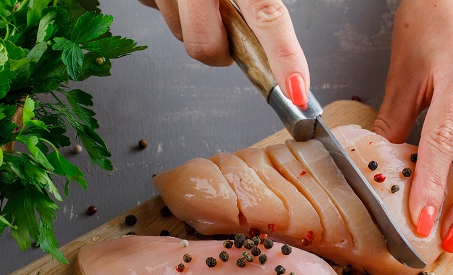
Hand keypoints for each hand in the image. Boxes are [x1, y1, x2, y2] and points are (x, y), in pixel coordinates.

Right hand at [139, 0, 309, 105]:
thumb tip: (274, 26)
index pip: (268, 16)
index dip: (284, 57)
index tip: (296, 89)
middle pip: (204, 45)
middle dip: (218, 50)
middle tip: (228, 30)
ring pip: (179, 31)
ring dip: (194, 21)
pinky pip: (156, 7)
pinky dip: (172, 4)